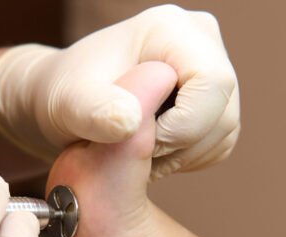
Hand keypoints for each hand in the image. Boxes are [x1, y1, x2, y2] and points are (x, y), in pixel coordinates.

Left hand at [0, 4, 238, 179]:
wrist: (62, 102)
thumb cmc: (62, 95)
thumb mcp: (68, 103)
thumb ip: (94, 110)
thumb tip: (131, 121)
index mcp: (173, 29)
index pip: (212, 84)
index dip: (183, 126)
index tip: (140, 140)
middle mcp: (200, 41)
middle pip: (222, 111)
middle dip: (178, 145)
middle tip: (133, 151)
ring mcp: (211, 70)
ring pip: (223, 131)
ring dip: (180, 156)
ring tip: (136, 151)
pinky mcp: (212, 100)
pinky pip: (218, 143)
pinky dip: (186, 158)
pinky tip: (150, 152)